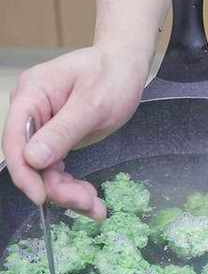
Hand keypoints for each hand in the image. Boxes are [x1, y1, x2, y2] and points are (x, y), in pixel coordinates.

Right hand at [2, 45, 149, 218]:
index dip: (24, 172)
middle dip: (56, 188)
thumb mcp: (92, 104)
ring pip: (46, 170)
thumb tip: (32, 159)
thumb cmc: (111, 76)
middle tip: (87, 204)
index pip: (15, 140)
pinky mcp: (60, 139)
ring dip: (68, 192)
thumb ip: (63, 131)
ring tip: (97, 208)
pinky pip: (59, 168)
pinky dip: (74, 186)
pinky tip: (92, 200)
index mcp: (31, 97)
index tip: (41, 197)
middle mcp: (32, 114)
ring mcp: (45, 128)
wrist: (126, 65)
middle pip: (31, 161)